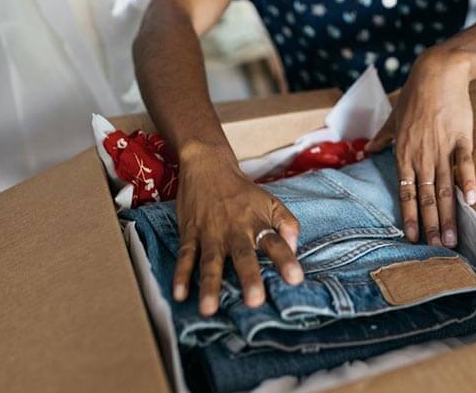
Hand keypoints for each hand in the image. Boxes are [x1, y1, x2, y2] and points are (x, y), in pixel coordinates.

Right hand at [173, 143, 303, 315]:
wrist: (208, 166)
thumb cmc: (243, 192)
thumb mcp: (271, 202)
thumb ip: (287, 224)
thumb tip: (295, 248)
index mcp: (257, 224)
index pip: (275, 243)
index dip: (286, 260)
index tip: (296, 279)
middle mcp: (235, 231)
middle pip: (243, 256)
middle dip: (249, 278)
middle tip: (255, 301)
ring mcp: (210, 234)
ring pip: (210, 262)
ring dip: (209, 286)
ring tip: (210, 309)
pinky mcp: (189, 234)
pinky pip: (184, 257)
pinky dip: (180, 276)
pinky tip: (180, 295)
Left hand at [366, 50, 475, 247]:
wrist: (437, 72)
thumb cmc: (413, 95)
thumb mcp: (392, 119)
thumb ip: (381, 138)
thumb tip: (365, 151)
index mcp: (403, 154)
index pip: (405, 192)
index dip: (409, 216)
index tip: (412, 238)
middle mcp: (421, 156)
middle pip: (426, 196)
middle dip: (430, 225)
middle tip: (437, 249)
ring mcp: (442, 148)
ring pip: (444, 187)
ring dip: (447, 214)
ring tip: (452, 238)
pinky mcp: (462, 138)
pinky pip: (465, 164)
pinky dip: (468, 182)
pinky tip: (471, 202)